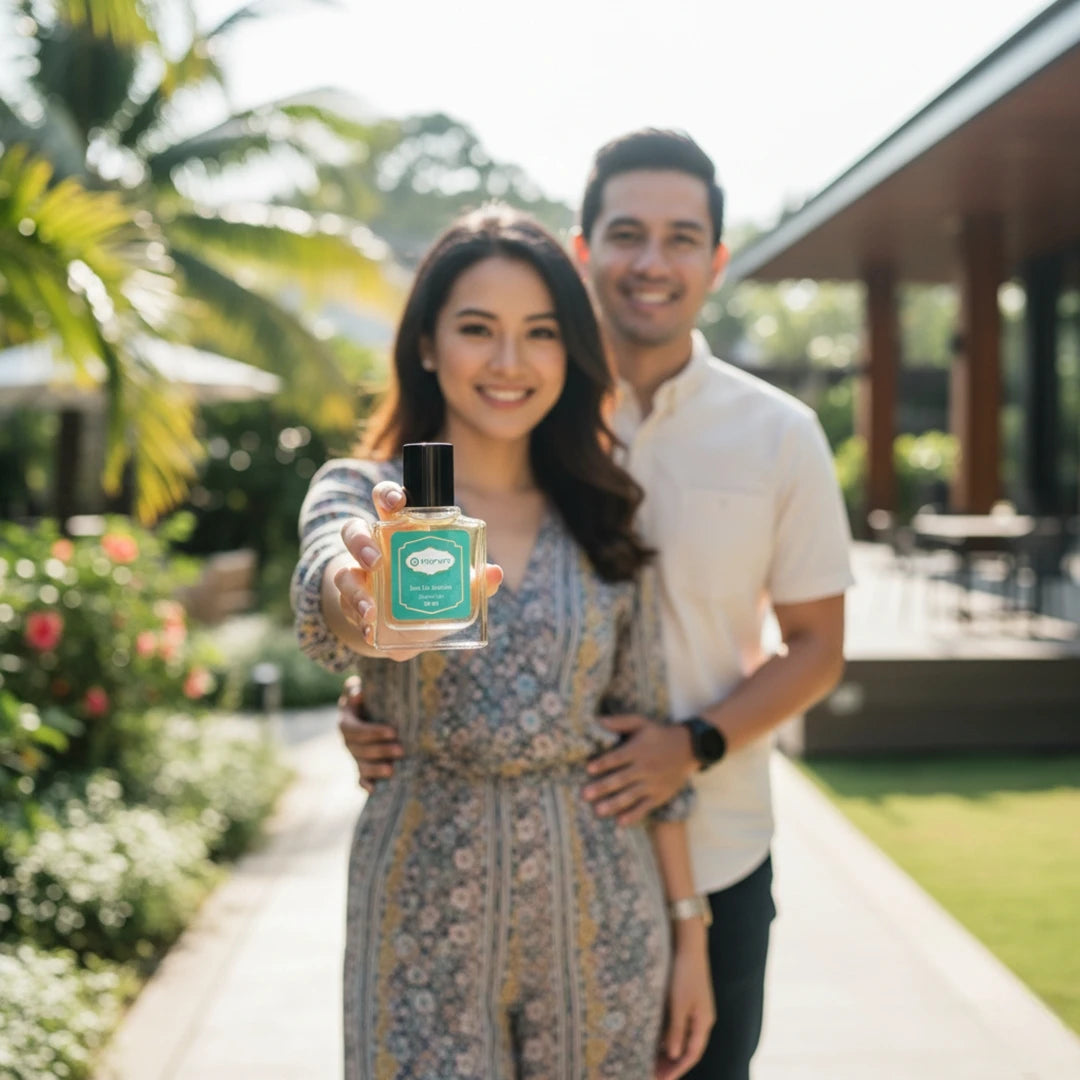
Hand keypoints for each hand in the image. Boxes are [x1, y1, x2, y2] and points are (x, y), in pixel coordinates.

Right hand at [333, 481, 502, 658]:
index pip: (386, 503)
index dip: (388, 495)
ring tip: (370, 609)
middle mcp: (372, 550)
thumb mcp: (450, 587)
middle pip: (353, 530)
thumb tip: (495, 572)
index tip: (398, 501)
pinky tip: (371, 631)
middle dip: (360, 540)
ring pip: (342, 572)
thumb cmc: (424, 594)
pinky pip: (346, 608)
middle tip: (377, 559)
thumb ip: (473, 580)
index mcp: (398, 534)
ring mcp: (356, 578)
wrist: (399, 629)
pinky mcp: (348, 605)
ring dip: (355, 589)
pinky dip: (359, 621)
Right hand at [337, 676, 403, 791]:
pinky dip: (365, 784)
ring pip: (361, 765)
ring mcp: (355, 755)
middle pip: (360, 749)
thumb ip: (355, 689)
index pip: (356, 729)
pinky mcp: (362, 766)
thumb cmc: (367, 697)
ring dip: (376, 769)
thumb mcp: (359, 689)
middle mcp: (348, 741)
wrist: (368, 711)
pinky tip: (374, 790)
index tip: (393, 731)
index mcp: (346, 722)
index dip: (373, 732)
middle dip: (381, 751)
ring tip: (392, 770)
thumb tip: (357, 692)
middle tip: (401, 750)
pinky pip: (360, 777)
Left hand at [583, 716, 695, 825]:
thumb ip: (619, 722)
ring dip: (614, 804)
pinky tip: (620, 822)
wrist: (689, 749)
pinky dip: (633, 815)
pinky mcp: (659, 796)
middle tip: (585, 794)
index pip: (618, 757)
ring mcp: (653, 784)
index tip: (589, 769)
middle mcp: (645, 768)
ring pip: (631, 795)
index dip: (604, 763)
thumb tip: (596, 721)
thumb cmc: (658, 734)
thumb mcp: (641, 723)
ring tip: (598, 811)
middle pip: (621, 779)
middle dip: (603, 787)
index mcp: (638, 750)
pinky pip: (645, 807)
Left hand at [655, 928, 713, 1079]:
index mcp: (703, 1022)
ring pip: (682, 1037)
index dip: (677, 1069)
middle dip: (672, 1064)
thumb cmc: (684, 973)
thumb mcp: (678, 1004)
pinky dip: (668, 1035)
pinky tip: (656, 1039)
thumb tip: (672, 1055)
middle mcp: (702, 1019)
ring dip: (669, 1050)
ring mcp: (696, 1009)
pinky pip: (679, 1025)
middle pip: (688, 1048)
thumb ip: (676, 1030)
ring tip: (652, 1061)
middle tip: (653, 1074)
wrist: (689, 945)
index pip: (691, 1054)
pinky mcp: (688, 1000)